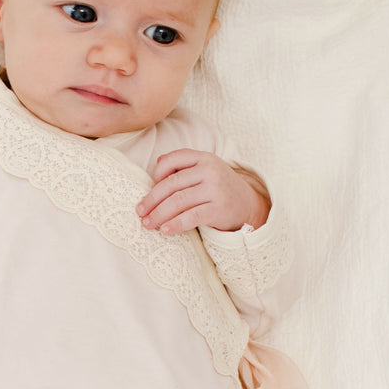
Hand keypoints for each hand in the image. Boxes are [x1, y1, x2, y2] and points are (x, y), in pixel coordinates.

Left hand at [136, 149, 270, 234]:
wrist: (248, 205)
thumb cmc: (219, 189)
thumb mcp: (205, 171)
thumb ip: (183, 167)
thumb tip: (156, 167)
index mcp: (204, 158)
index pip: (173, 159)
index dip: (157, 174)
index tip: (150, 189)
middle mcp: (209, 170)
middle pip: (172, 184)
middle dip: (152, 200)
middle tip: (140, 212)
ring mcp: (214, 189)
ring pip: (178, 201)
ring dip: (159, 214)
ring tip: (148, 224)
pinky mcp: (218, 209)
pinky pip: (191, 217)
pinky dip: (175, 224)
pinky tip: (165, 230)